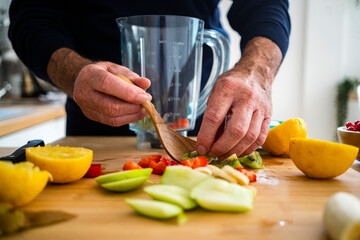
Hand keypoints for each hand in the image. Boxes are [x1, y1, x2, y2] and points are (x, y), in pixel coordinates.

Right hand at [73, 62, 151, 126]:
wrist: (83, 81)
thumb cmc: (101, 72)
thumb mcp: (115, 68)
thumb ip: (130, 76)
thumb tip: (146, 83)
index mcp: (90, 76)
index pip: (108, 84)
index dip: (128, 92)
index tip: (145, 96)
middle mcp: (85, 93)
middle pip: (111, 106)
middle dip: (133, 106)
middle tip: (147, 101)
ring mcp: (86, 107)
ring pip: (113, 117)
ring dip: (133, 114)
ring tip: (144, 108)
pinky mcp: (92, 116)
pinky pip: (112, 122)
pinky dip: (128, 118)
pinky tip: (136, 113)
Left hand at [196, 37, 281, 157]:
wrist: (256, 72)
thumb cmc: (232, 83)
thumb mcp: (216, 92)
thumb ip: (211, 115)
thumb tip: (207, 142)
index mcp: (228, 88)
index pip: (214, 117)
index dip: (206, 137)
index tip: (201, 148)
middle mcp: (246, 97)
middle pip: (236, 130)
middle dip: (222, 147)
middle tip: (212, 154)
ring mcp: (261, 107)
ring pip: (250, 137)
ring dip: (235, 151)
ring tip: (223, 155)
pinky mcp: (269, 115)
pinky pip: (260, 138)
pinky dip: (248, 149)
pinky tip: (237, 151)